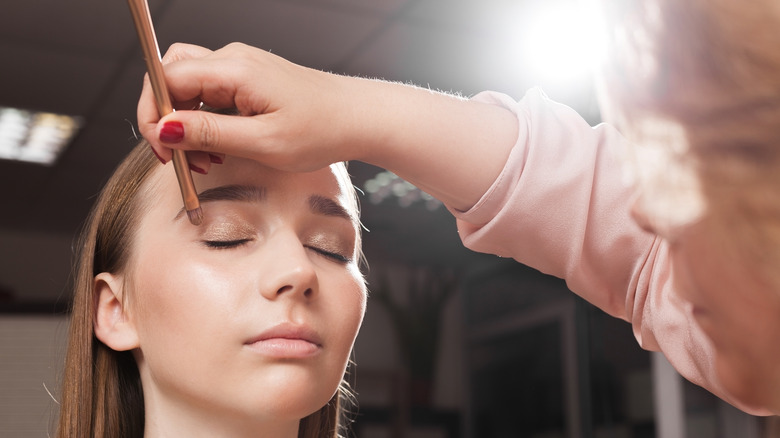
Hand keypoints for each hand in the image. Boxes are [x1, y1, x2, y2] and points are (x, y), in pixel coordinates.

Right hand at [137, 42, 517, 210]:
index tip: (162, 151)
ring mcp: (243, 68)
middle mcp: (234, 60)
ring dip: (186, 125)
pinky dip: (206, 123)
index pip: (165, 78)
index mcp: (234, 69)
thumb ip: (210, 134)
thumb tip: (163, 128)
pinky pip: (212, 96)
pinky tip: (220, 151)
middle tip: (178, 159)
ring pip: (190, 88)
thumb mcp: (263, 142)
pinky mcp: (251, 82)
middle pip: (172, 77)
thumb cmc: (322, 130)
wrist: (360, 118)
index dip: (153, 115)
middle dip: (165, 119)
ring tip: (205, 161)